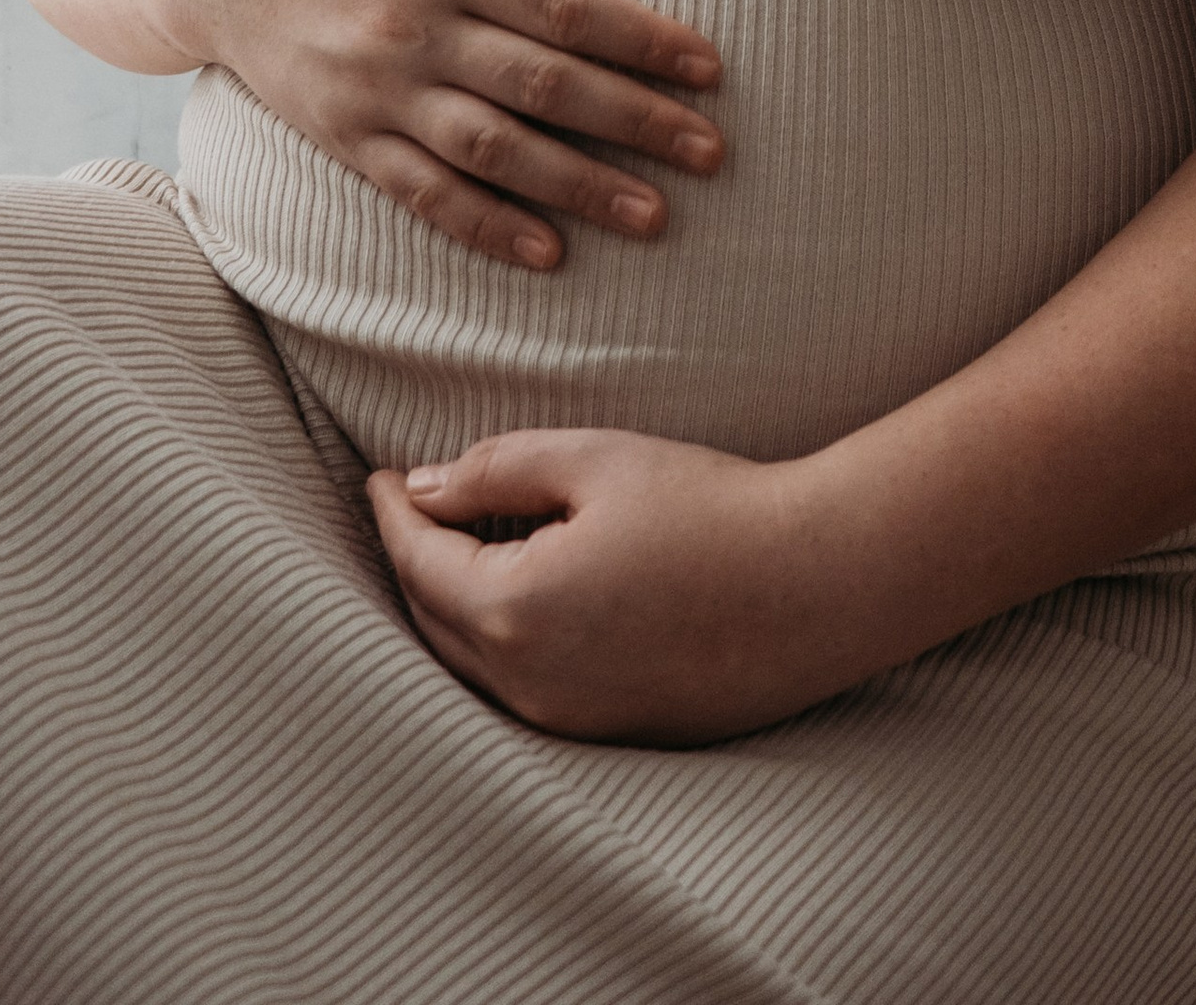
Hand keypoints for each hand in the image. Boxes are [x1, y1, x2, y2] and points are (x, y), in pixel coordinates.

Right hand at [159, 0, 724, 270]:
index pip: (563, 4)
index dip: (643, 38)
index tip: (709, 68)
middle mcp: (411, 26)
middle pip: (543, 84)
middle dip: (635, 122)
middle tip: (712, 153)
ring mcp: (375, 89)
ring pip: (492, 150)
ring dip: (578, 187)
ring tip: (655, 216)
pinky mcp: (344, 135)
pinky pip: (423, 193)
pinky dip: (485, 227)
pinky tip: (548, 253)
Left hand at [369, 431, 872, 742]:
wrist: (817, 584)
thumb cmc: (709, 508)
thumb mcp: (594, 461)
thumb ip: (494, 471)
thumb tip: (422, 489)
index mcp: (514, 610)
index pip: (417, 559)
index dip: (392, 512)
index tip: (379, 475)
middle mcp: (530, 684)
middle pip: (431, 621)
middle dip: (410, 562)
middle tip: (405, 509)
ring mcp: (570, 721)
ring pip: (470, 667)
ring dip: (448, 610)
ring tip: (447, 551)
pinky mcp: (610, 734)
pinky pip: (520, 693)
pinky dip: (495, 646)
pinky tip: (515, 602)